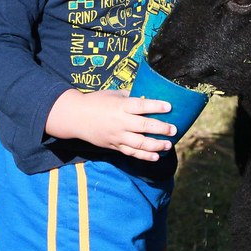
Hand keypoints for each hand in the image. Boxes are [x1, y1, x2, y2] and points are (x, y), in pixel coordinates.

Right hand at [45, 88, 176, 160]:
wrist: (75, 118)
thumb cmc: (96, 102)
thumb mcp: (113, 94)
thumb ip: (130, 96)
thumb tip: (147, 96)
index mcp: (120, 106)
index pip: (141, 106)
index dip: (156, 107)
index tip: (169, 107)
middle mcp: (120, 122)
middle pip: (144, 127)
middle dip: (161, 129)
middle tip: (174, 129)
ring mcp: (117, 136)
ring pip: (140, 144)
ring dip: (156, 145)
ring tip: (168, 144)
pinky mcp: (114, 146)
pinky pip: (131, 153)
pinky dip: (144, 156)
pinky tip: (156, 156)